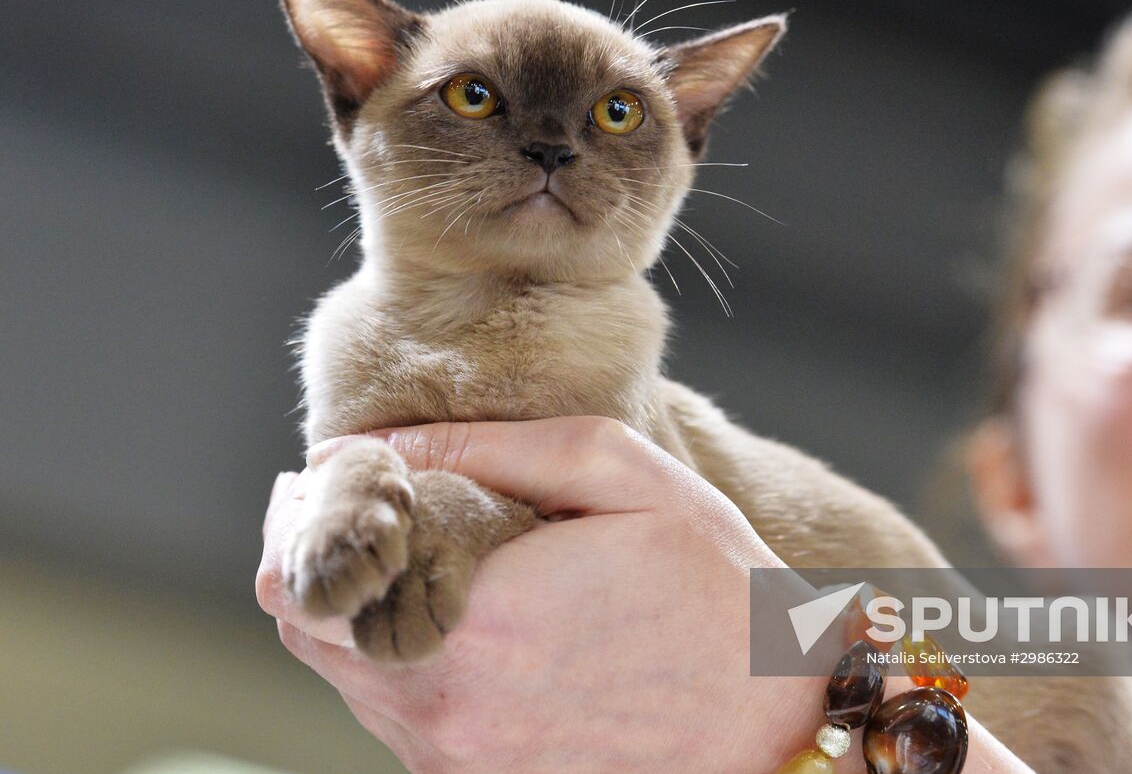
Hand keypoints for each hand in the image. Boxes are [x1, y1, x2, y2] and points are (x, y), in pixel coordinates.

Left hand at [256, 418, 1029, 772]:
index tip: (341, 481)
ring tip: (444, 564)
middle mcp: (445, 706)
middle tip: (385, 511)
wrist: (779, 728)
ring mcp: (455, 760)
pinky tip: (481, 624)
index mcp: (473, 618)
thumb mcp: (624, 477)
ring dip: (371, 612)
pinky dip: (411, 661)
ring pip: (344, 676)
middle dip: (329, 560)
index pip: (296, 575)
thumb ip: (489, 449)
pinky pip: (397, 717)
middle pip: (303, 630)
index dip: (301, 518)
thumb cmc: (717, 591)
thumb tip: (366, 445)